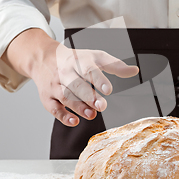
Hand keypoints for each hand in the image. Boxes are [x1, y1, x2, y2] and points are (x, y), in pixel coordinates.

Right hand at [2, 29, 138, 125]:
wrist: (43, 58)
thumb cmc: (75, 59)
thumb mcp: (96, 57)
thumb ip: (116, 66)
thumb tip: (135, 70)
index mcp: (79, 61)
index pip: (89, 70)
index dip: (99, 80)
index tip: (109, 89)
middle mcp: (66, 72)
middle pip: (76, 84)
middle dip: (88, 96)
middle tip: (102, 106)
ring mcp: (55, 85)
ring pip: (65, 96)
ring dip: (78, 107)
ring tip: (92, 115)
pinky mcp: (47, 97)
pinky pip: (52, 107)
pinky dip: (62, 116)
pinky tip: (74, 121)